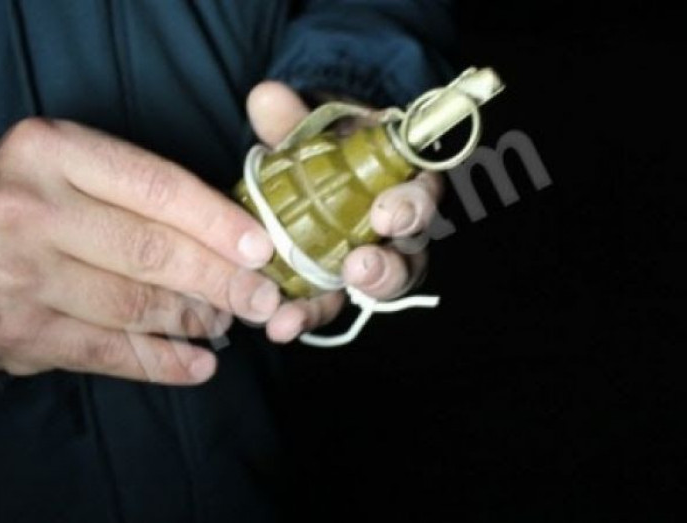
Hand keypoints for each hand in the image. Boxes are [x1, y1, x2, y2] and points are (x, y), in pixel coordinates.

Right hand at [0, 119, 282, 383]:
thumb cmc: (40, 201)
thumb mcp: (81, 169)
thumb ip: (149, 192)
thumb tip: (239, 239)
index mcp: (52, 150)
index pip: (157, 187)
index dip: (218, 222)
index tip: (262, 249)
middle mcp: (28, 210)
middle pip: (150, 251)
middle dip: (220, 280)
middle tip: (264, 300)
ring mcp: (18, 274)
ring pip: (134, 306)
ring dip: (194, 320)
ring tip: (226, 322)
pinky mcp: (19, 331)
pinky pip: (109, 354)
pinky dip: (162, 363)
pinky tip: (198, 365)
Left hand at [246, 82, 442, 342]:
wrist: (317, 172)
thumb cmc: (331, 147)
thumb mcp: (316, 129)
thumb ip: (293, 119)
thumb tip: (265, 97)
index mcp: (404, 187)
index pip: (422, 200)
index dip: (410, 210)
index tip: (386, 216)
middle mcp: (396, 235)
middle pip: (407, 263)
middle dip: (385, 271)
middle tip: (359, 270)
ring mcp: (367, 262)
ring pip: (363, 294)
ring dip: (331, 306)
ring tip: (296, 317)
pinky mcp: (337, 284)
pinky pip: (328, 304)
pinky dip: (304, 316)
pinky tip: (277, 325)